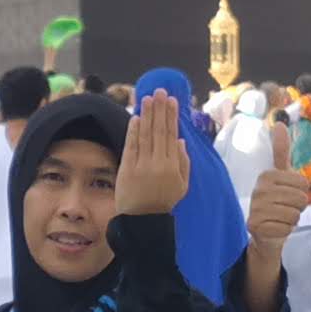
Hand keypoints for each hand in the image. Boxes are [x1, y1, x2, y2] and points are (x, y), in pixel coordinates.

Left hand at [116, 89, 192, 218]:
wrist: (143, 220)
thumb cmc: (164, 201)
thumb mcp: (182, 185)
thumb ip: (183, 163)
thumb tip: (180, 140)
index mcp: (173, 166)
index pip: (171, 135)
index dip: (171, 116)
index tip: (171, 101)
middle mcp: (158, 163)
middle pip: (158, 131)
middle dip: (159, 109)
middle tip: (159, 91)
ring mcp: (141, 165)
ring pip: (145, 135)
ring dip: (146, 115)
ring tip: (147, 98)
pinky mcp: (127, 168)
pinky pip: (131, 146)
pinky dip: (133, 131)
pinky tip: (136, 117)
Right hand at [240, 160, 310, 311]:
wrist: (265, 233)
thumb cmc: (277, 202)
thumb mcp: (281, 176)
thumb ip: (281, 151)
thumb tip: (279, 124)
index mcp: (267, 175)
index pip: (303, 183)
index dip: (302, 192)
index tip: (289, 195)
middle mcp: (258, 190)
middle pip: (300, 199)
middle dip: (298, 208)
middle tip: (286, 209)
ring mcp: (255, 208)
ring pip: (294, 215)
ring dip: (292, 220)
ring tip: (281, 218)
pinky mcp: (254, 226)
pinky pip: (286, 229)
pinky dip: (285, 231)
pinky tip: (276, 228)